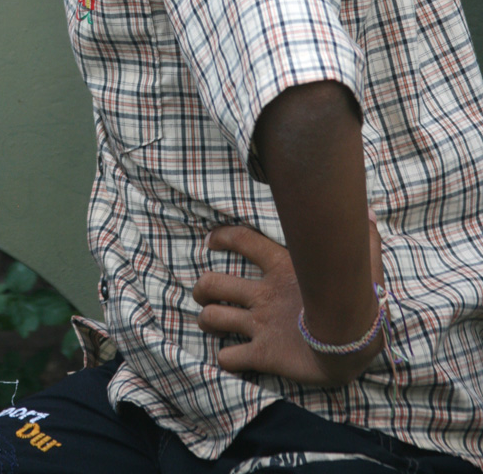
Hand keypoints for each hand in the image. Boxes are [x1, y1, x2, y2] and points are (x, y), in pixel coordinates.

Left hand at [192, 215, 385, 385]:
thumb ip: (363, 237)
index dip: (222, 236)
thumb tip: (368, 212)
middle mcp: (264, 295)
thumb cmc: (359, 301)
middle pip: (214, 284)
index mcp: (282, 267)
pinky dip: (224, 358)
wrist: (355, 343)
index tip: (210, 241)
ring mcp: (261, 325)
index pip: (243, 240)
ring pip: (214, 318)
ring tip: (208, 321)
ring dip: (206, 319)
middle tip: (202, 293)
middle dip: (202, 288)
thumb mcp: (362, 262)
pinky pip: (230, 358)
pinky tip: (228, 358)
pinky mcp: (263, 354)